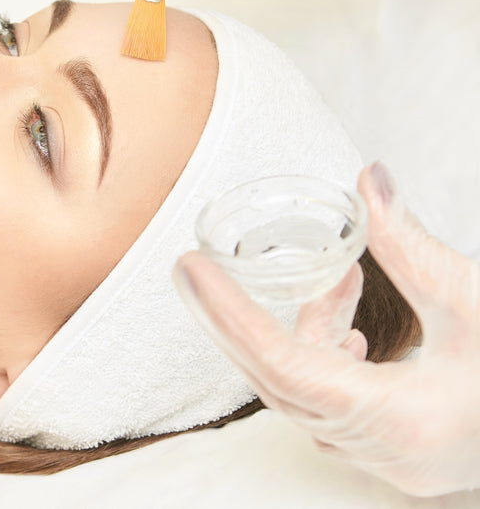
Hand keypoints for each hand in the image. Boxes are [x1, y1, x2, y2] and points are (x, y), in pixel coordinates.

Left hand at [173, 162, 479, 496]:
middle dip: (236, 321)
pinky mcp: (397, 451)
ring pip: (306, 392)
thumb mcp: (479, 299)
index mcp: (402, 422)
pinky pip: (333, 404)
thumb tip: (368, 181)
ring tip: (338, 283)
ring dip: (301, 333)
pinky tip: (356, 327)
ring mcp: (388, 460)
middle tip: (195, 271)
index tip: (191, 272)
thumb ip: (412, 243)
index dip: (231, 317)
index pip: (286, 367)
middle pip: (279, 383)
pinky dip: (328, 358)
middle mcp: (383, 452)